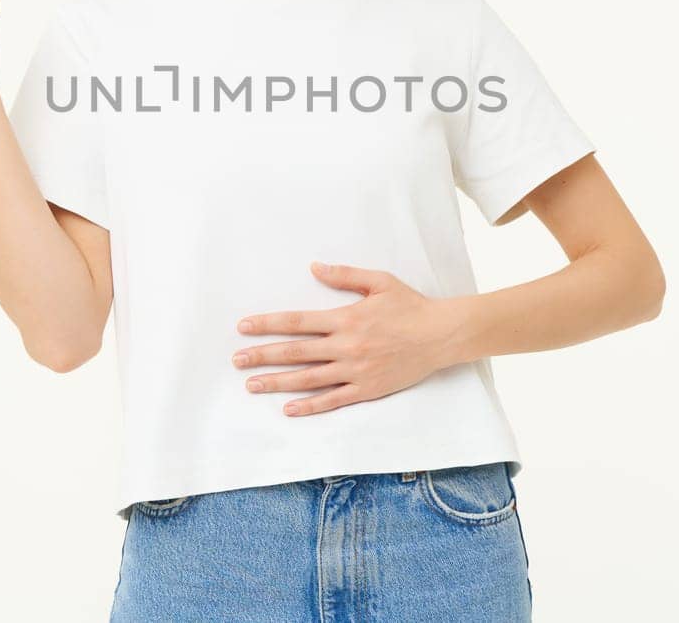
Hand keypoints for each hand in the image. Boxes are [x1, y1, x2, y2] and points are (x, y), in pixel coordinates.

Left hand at [230, 262, 464, 416]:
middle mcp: (346, 346)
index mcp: (345, 318)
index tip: (244, 328)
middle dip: (262, 356)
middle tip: (236, 361)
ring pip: (309, 379)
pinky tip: (289, 408)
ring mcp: (356, 371)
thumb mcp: (379, 281)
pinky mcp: (367, 389)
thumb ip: (344, 276)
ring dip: (278, 382)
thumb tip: (314, 268)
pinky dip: (310, 406)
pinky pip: (333, 400)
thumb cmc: (410, 305)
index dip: (268, 324)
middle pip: (295, 352)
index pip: (297, 322)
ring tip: (252, 385)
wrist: (442, 335)